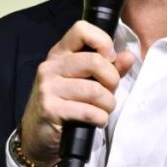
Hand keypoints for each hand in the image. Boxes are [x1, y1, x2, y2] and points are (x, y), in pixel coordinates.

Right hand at [18, 20, 134, 166]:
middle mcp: (51, 67)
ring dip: (108, 104)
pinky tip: (96, 121)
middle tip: (109, 92)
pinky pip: (88, 111)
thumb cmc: (65, 105)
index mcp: (59, 53)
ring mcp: (48, 88)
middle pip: (95, 62)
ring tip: (103, 110)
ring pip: (95, 90)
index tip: (110, 60)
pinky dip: (100, 118)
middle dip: (112, 80)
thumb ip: (109, 68)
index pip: (82, 29)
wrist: (37, 137)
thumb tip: (129, 57)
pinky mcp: (50, 110)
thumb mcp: (85, 81)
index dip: (103, 41)